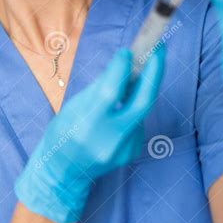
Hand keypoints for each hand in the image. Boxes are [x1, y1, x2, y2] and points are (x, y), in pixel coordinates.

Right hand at [15, 47, 164, 222]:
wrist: (64, 173)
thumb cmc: (63, 133)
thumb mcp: (73, 107)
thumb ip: (99, 88)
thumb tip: (123, 63)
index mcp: (87, 125)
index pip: (110, 92)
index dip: (120, 69)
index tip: (126, 51)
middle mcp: (109, 139)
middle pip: (142, 103)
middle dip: (154, 72)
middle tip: (159, 49)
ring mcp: (123, 149)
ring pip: (141, 111)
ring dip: (142, 88)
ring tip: (141, 69)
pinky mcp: (132, 152)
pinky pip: (138, 122)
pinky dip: (134, 108)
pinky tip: (123, 105)